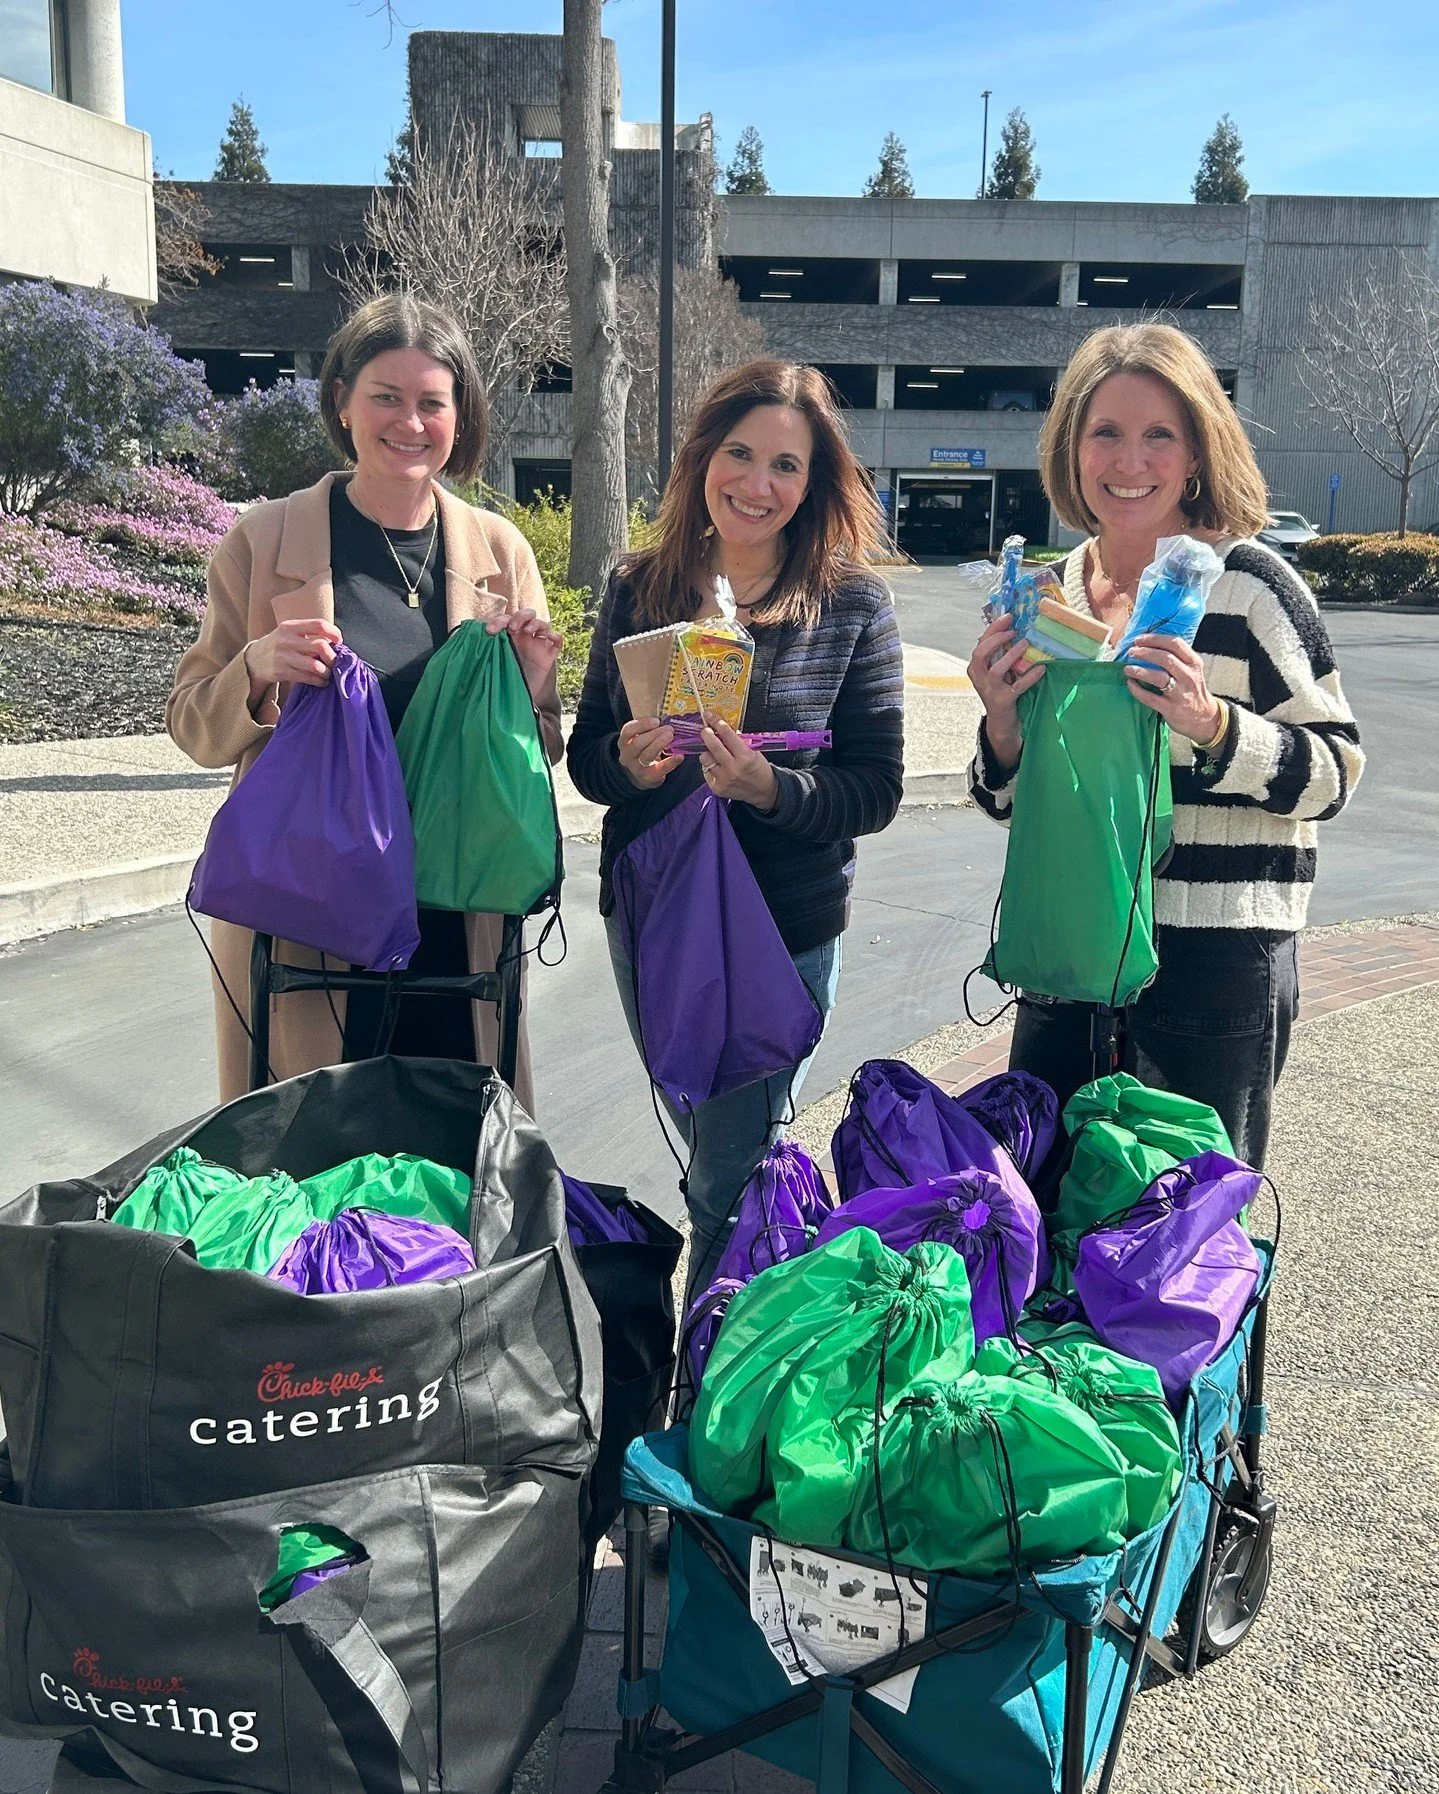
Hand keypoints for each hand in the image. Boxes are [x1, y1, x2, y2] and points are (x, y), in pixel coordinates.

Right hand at [244, 619, 340, 693]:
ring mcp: (283, 657)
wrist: (253, 659)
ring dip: (327, 672)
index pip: (319, 625)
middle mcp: (286, 640)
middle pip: (321, 646)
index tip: (339, 641)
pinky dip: (319, 681)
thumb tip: (334, 642)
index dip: (334, 633)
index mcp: (290, 626)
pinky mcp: (282, 672)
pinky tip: (321, 682)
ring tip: (328, 674)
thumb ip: (308, 633)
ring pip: (316, 666)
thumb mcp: (289, 632)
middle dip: (332, 657)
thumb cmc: (278, 644)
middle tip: (334, 662)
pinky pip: (307, 678)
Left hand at [487, 607, 562, 696]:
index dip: (499, 620)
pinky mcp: (548, 656)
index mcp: (509, 636)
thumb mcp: (492, 663)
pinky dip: (556, 636)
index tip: (490, 631)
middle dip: (520, 617)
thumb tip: (474, 638)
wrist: (516, 697)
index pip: (507, 619)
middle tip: (512, 629)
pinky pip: (557, 641)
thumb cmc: (502, 678)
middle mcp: (524, 637)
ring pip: (543, 624)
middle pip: (527, 615)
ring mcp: (537, 645)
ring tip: (528, 631)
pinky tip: (550, 638)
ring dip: (536, 623)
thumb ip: (487, 650)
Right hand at [618, 716, 682, 789]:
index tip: (656, 721)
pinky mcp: (648, 777)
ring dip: (660, 744)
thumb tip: (667, 718)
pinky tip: (679, 756)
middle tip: (670, 729)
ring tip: (671, 737)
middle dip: (654, 734)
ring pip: (646, 756)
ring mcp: (636, 767)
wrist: (643, 774)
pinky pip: (660, 769)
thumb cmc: (644, 749)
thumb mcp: (641, 737)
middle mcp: (627, 755)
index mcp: (624, 741)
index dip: (642, 724)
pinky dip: (670, 762)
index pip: (628, 730)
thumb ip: (649, 729)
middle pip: (638, 743)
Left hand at [699, 715, 779, 810]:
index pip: (728, 736)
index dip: (718, 723)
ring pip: (705, 759)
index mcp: (745, 757)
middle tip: (705, 730)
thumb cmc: (759, 769)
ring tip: (712, 752)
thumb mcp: (754, 752)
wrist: (763, 792)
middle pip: (713, 747)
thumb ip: (738, 742)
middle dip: (706, 735)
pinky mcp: (717, 788)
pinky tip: (716, 765)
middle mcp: (733, 769)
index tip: (710, 716)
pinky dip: (709, 766)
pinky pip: (706, 772)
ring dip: (707, 753)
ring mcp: (724, 780)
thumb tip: (722, 728)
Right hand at [966, 615, 1045, 767]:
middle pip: (981, 654)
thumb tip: (1009, 628)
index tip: (1008, 617)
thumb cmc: (1001, 691)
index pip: (980, 644)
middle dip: (996, 639)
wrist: (1002, 721)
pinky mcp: (1004, 700)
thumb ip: (997, 653)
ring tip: (1025, 644)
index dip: (993, 629)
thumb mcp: (995, 671)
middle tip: (1013, 631)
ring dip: (1011, 655)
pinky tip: (1041, 668)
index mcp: (975, 668)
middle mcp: (979, 678)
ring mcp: (990, 690)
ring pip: (997, 670)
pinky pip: (1018, 686)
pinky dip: (1030, 676)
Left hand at [1124, 635, 1223, 742]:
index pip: (1175, 644)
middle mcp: (1189, 676)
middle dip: (1145, 652)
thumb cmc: (1191, 690)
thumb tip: (1148, 644)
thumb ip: (1176, 658)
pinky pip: (1150, 698)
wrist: (1203, 718)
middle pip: (1165, 658)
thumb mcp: (1191, 670)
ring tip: (1128, 668)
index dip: (1155, 639)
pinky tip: (1130, 684)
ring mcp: (1181, 693)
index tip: (1140, 639)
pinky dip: (1137, 690)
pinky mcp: (1171, 709)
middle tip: (1132, 652)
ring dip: (1140, 670)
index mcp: (1194, 663)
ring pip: (1158, 677)